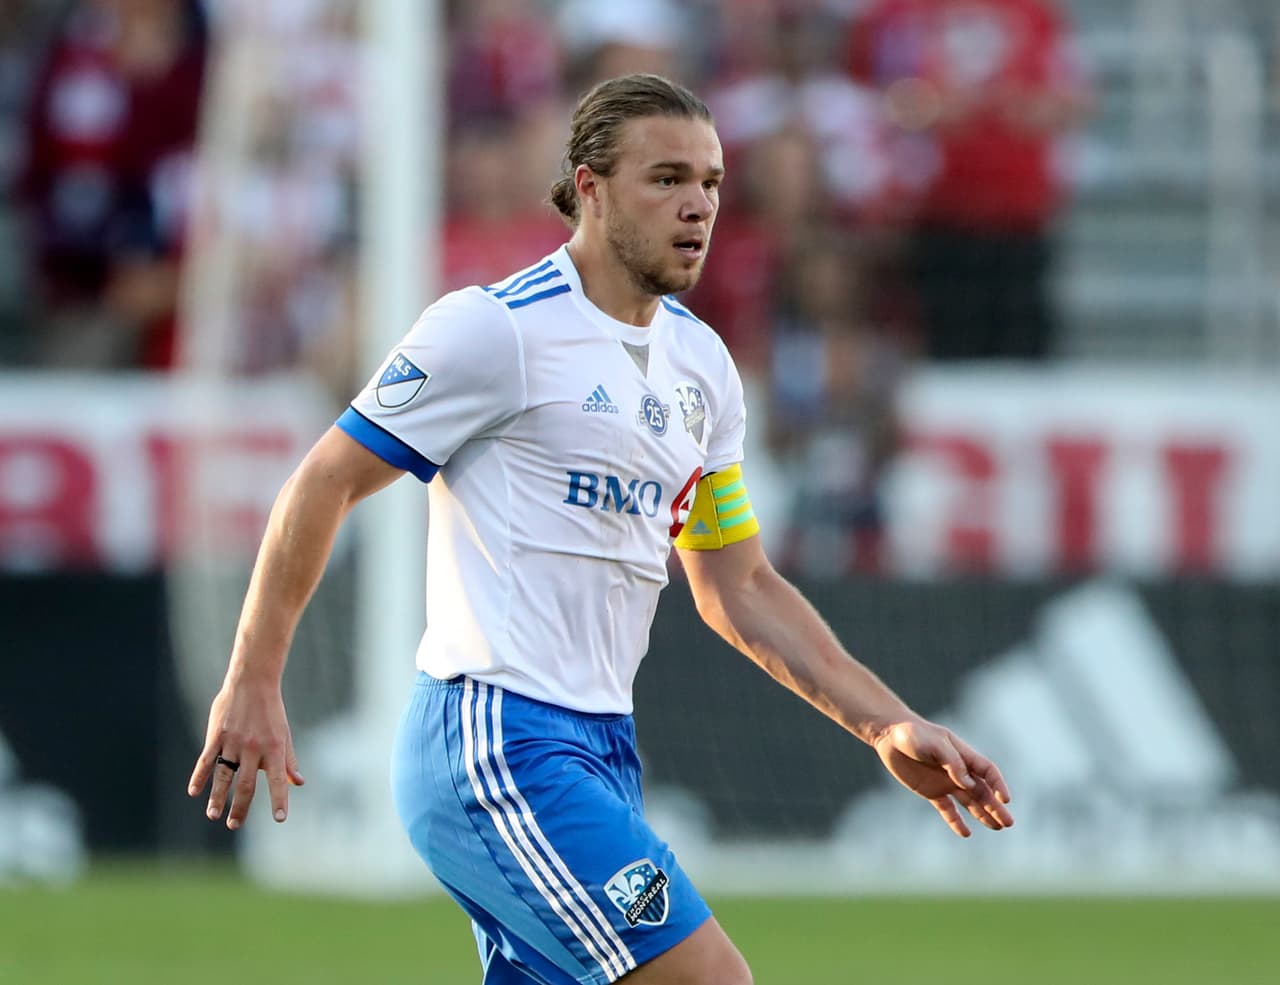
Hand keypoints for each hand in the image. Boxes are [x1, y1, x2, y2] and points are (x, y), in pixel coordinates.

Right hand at [187, 677, 303, 829]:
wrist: (253, 681)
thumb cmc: (271, 711)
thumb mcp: (284, 734)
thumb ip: (289, 761)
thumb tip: (299, 783)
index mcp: (275, 748)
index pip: (279, 780)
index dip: (279, 800)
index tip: (280, 819)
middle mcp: (254, 748)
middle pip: (246, 785)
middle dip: (240, 808)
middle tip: (234, 825)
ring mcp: (233, 742)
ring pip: (224, 776)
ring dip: (217, 798)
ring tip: (213, 816)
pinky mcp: (216, 736)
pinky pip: (206, 761)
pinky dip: (199, 777)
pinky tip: (194, 792)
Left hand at [872, 719, 1011, 837]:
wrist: (889, 735)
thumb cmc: (912, 733)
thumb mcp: (933, 743)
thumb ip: (951, 761)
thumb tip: (968, 782)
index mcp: (963, 755)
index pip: (987, 771)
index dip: (998, 785)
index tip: (1005, 800)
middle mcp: (958, 771)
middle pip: (982, 791)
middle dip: (996, 807)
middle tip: (1008, 823)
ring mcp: (945, 782)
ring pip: (969, 802)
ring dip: (983, 815)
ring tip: (997, 828)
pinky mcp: (931, 792)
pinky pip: (947, 809)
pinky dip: (956, 821)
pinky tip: (966, 833)